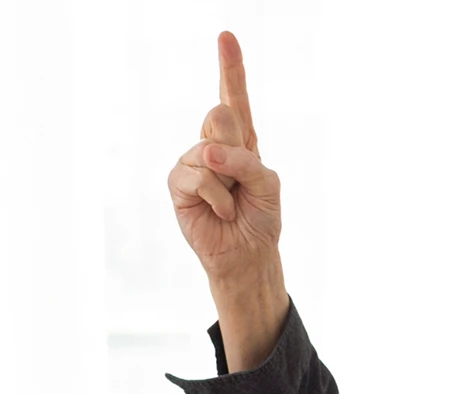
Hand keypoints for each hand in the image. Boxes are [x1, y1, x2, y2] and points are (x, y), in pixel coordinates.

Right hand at [167, 32, 288, 368]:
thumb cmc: (260, 218)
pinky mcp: (178, 181)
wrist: (247, 254)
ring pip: (210, 150)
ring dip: (230, 184)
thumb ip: (246, 161)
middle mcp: (213, 143)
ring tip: (232, 203)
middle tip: (241, 180)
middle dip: (237, 148)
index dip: (230, 68)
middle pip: (222, 115)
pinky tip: (220, 211)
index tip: (227, 37)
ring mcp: (193, 160)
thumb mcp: (268, 186)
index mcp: (240, 139)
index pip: (233, 98)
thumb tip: (206, 153)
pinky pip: (199, 176)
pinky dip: (218, 198)